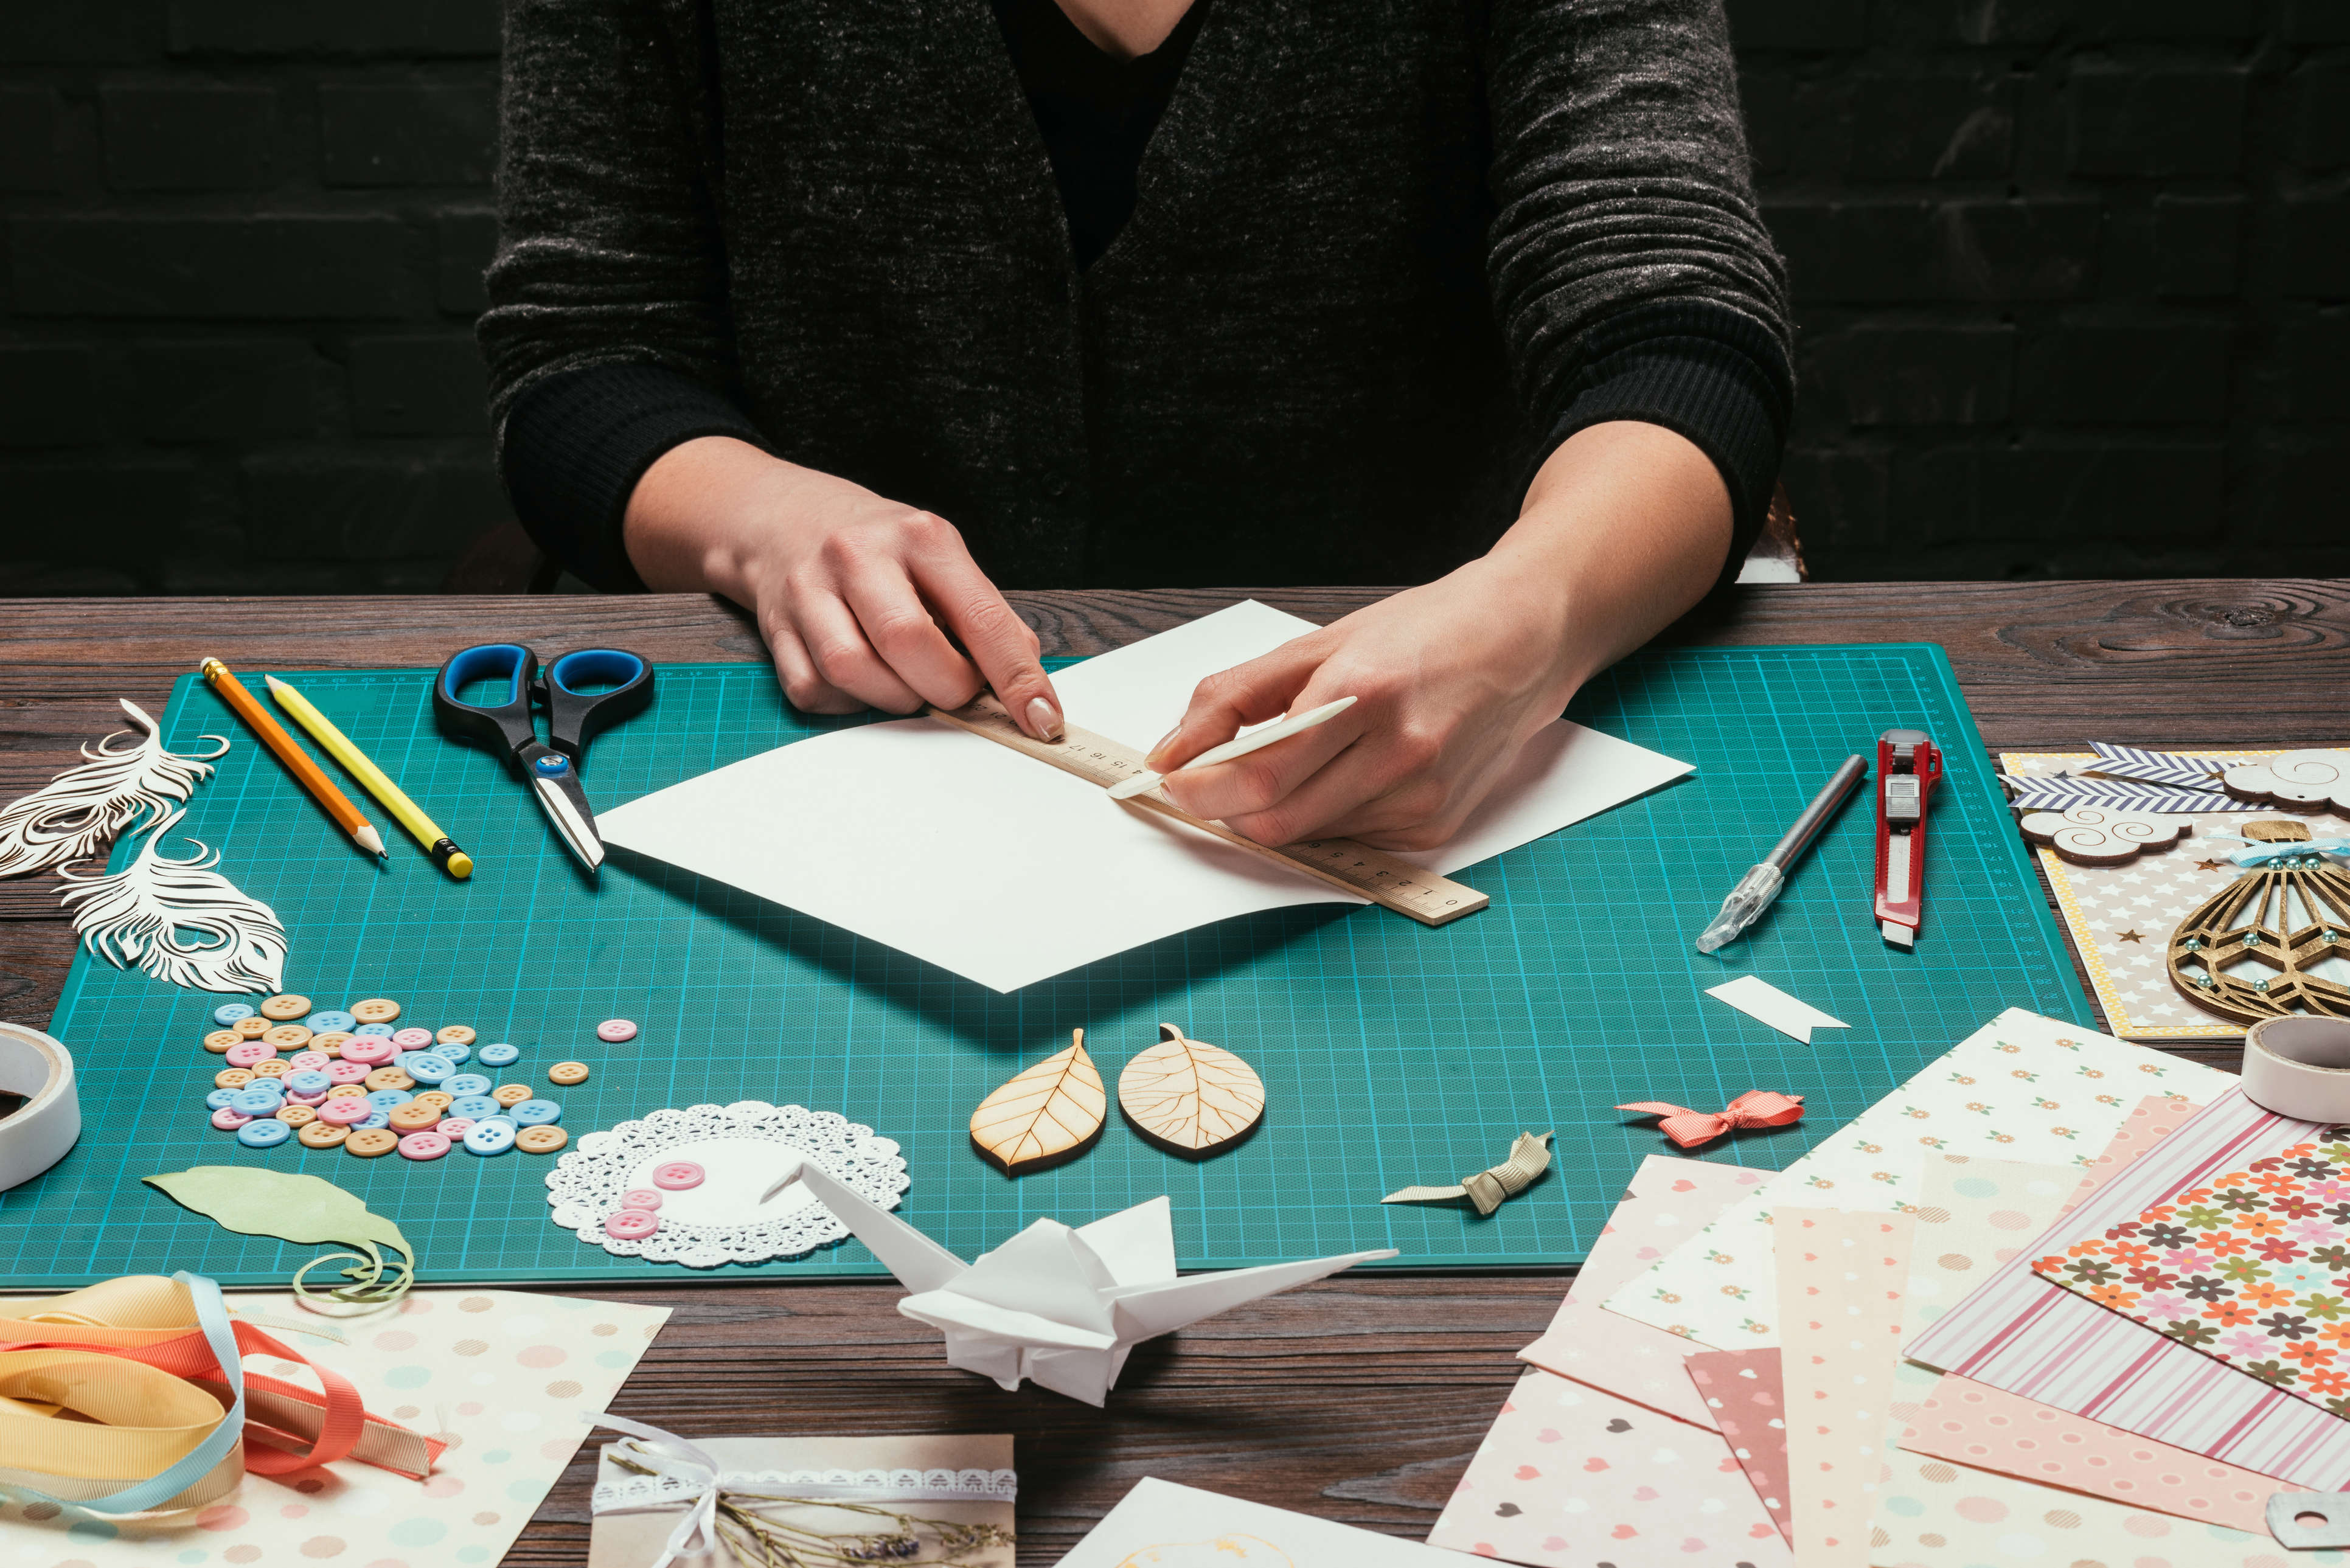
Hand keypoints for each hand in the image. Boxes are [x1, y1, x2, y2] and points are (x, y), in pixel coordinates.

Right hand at [624, 437, 1063, 736]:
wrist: (783, 518)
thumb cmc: (879, 547)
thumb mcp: (939, 556)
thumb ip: (982, 613)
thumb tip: (1026, 679)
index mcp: (920, 535)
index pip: (978, 616)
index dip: (1015, 676)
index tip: (1041, 717)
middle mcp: (859, 555)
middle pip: (909, 643)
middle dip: (947, 688)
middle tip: (957, 690)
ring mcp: (810, 590)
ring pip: (853, 671)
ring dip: (894, 698)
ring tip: (909, 684)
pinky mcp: (777, 628)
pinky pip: (815, 689)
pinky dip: (849, 702)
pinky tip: (865, 681)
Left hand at [1149, 421, 1734, 848]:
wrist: (1527, 638)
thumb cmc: (1424, 632)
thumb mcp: (1318, 642)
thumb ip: (1233, 697)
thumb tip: (1169, 752)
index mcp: (1362, 691)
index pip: (1258, 773)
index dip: (1199, 788)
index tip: (1171, 782)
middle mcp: (1399, 750)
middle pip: (1276, 818)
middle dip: (1227, 809)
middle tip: (1212, 780)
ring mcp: (1423, 794)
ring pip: (1309, 835)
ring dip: (1280, 811)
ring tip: (1301, 759)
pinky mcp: (1438, 823)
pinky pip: (1352, 839)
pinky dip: (1329, 815)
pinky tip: (1351, 772)